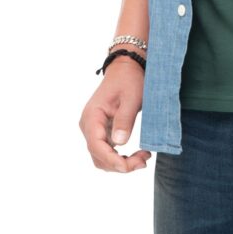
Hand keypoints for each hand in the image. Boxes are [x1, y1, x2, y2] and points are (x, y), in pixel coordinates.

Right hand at [79, 57, 151, 172]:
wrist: (126, 67)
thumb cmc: (129, 79)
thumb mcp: (131, 97)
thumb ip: (124, 120)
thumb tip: (119, 144)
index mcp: (92, 116)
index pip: (96, 146)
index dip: (113, 160)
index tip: (131, 166)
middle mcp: (88, 125)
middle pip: (98, 156)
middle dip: (119, 164)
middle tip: (144, 160)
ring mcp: (93, 129)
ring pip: (102, 157)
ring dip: (120, 163)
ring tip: (142, 158)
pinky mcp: (101, 131)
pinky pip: (106, 151)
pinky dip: (120, 157)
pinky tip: (137, 155)